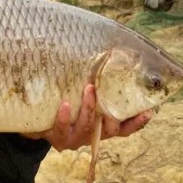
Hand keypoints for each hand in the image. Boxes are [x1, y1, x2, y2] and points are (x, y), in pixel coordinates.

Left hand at [22, 84, 152, 150]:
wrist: (35, 110)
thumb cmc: (66, 92)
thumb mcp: (85, 83)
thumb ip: (101, 73)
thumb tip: (115, 44)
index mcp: (103, 123)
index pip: (126, 126)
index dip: (138, 121)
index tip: (148, 112)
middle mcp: (92, 133)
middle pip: (110, 130)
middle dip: (113, 114)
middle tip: (112, 95)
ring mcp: (75, 137)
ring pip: (87, 129)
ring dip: (89, 109)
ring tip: (88, 89)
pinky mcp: (57, 137)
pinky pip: (62, 131)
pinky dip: (64, 118)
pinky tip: (66, 105)